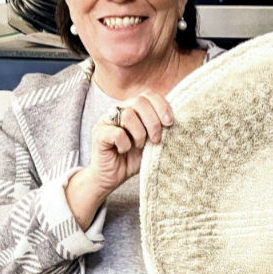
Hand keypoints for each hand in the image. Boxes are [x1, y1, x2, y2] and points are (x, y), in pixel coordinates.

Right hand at [66, 90, 172, 229]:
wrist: (111, 178)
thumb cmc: (131, 159)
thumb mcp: (150, 142)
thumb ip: (158, 129)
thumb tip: (173, 121)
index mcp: (132, 108)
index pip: (148, 95)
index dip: (161, 106)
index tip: (170, 123)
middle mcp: (118, 110)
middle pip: (139, 101)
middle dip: (153, 122)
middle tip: (156, 139)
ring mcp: (106, 120)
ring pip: (128, 115)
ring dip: (139, 134)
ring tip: (138, 146)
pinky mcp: (99, 133)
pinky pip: (116, 133)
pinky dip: (125, 144)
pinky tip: (123, 151)